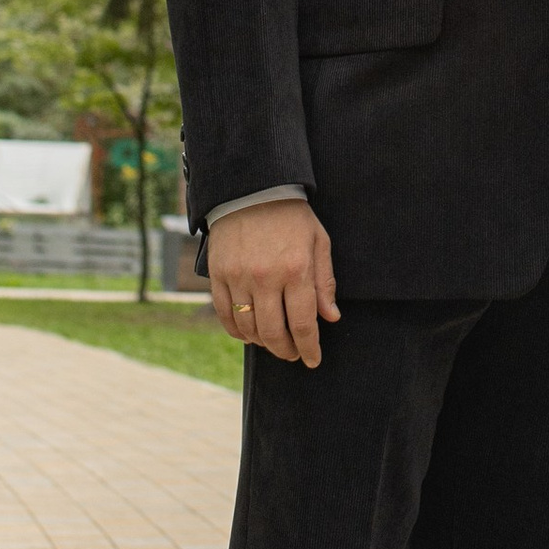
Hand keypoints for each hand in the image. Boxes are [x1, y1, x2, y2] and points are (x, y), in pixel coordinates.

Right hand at [205, 196, 339, 367]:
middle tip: (293, 355)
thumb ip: (324, 281)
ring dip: (262, 343)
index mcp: (295, 270)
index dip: (309, 348)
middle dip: (286, 351)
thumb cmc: (291, 216)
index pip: (303, 324)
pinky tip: (248, 334)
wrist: (252, 188)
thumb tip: (330, 317)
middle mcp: (265, 277)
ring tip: (273, 342)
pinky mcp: (218, 274)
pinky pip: (224, 314)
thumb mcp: (318, 242)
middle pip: (274, 333)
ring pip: (248, 327)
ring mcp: (238, 277)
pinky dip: (236, 331)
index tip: (313, 360)